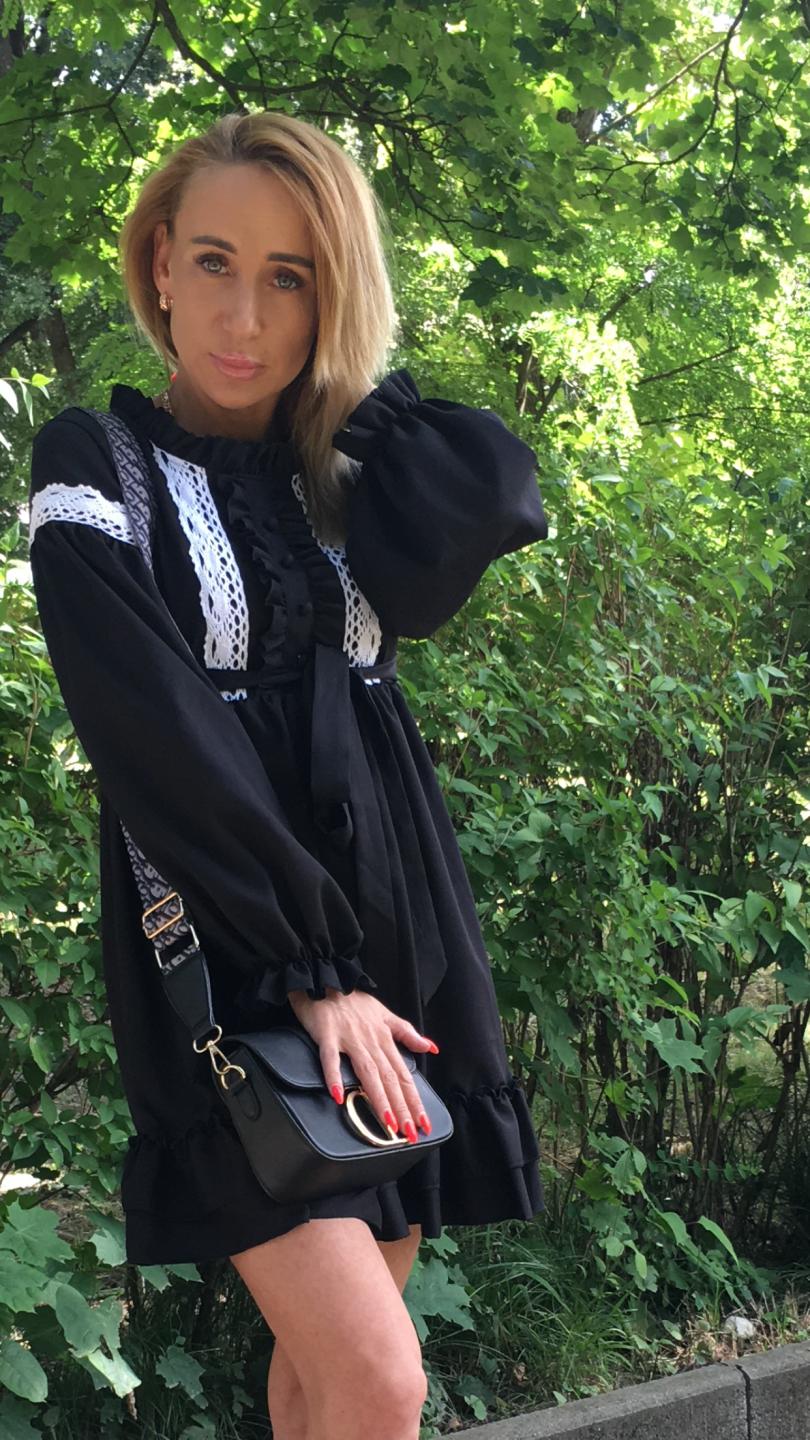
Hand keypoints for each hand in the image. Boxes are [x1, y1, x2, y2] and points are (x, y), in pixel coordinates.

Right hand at [287, 986, 436, 1142]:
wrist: (326, 977)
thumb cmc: (354, 1000)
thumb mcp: (386, 1013)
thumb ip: (406, 1033)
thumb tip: (430, 1048)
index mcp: (385, 1037)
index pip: (404, 1074)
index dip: (414, 1100)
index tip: (423, 1123)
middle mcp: (371, 1040)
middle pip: (390, 1078)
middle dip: (402, 1107)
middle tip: (410, 1133)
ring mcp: (349, 1038)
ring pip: (368, 1072)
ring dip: (379, 1098)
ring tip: (388, 1124)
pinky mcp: (327, 1036)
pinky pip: (330, 1059)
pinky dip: (333, 1077)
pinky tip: (338, 1097)